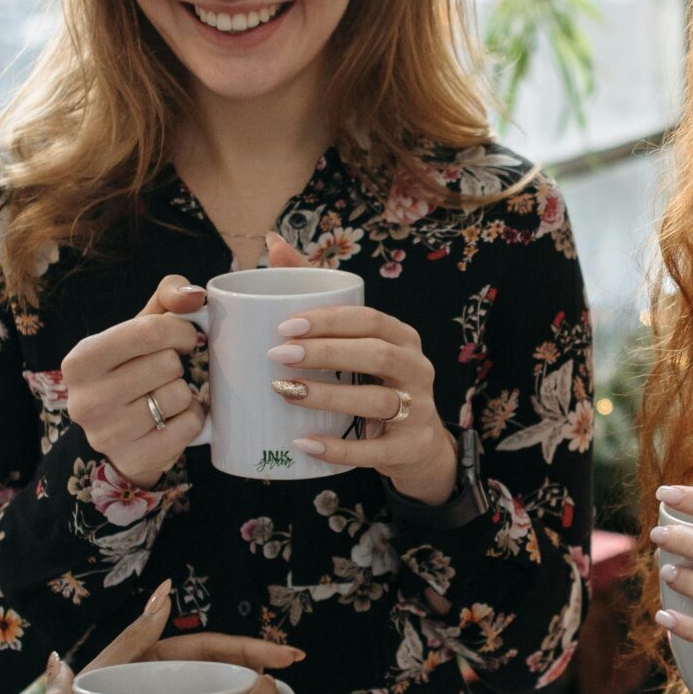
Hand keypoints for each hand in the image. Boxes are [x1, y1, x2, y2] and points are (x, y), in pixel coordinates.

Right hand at [60, 273, 207, 487]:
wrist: (118, 434)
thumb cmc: (131, 369)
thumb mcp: (138, 329)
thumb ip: (167, 298)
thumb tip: (195, 296)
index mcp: (81, 360)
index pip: (149, 331)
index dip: (179, 330)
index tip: (184, 337)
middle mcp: (86, 399)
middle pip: (167, 364)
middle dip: (176, 364)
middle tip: (165, 373)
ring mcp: (108, 434)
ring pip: (179, 395)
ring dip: (184, 393)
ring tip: (165, 396)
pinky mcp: (135, 458)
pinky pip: (189, 426)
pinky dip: (191, 418)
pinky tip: (173, 418)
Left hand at [262, 235, 456, 503]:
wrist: (415, 444)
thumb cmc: (374, 381)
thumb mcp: (357, 340)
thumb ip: (319, 291)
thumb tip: (274, 242)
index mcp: (403, 338)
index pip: (372, 320)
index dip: (331, 321)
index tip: (285, 325)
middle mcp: (417, 369)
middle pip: (377, 356)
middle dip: (326, 353)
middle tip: (278, 356)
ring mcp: (419, 411)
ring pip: (378, 401)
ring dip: (329, 396)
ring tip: (285, 392)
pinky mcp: (409, 447)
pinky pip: (375, 451)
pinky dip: (339, 449)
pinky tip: (305, 443)